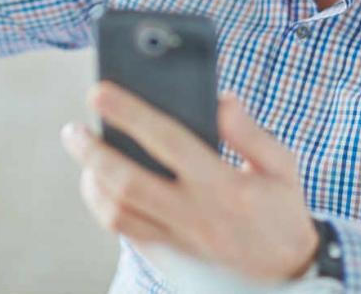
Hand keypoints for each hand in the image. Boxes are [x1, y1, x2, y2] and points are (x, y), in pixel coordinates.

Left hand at [61, 82, 319, 282]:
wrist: (288, 270)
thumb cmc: (281, 207)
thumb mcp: (281, 165)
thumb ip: (250, 132)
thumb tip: (221, 100)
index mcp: (223, 185)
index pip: (168, 141)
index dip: (130, 114)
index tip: (99, 91)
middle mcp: (196, 213)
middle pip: (129, 182)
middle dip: (93, 152)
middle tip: (72, 129)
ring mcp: (179, 237)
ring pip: (119, 213)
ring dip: (92, 181)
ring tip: (83, 151)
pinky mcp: (170, 252)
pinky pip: (126, 231)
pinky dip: (104, 206)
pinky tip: (98, 181)